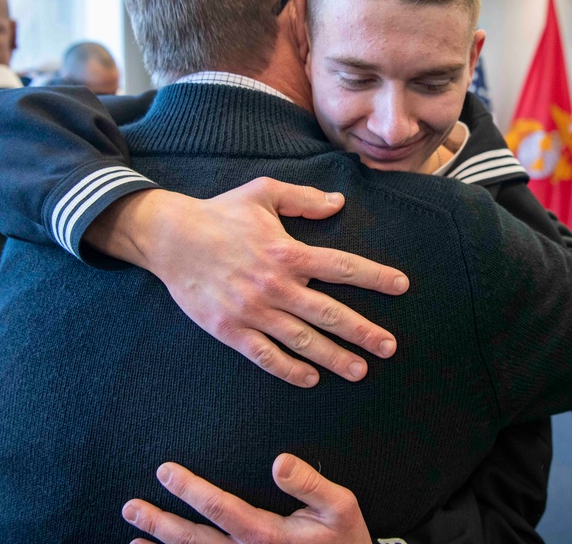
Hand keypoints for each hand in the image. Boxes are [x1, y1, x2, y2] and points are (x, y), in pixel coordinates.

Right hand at [85, 178, 407, 386]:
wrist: (169, 238)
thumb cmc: (220, 213)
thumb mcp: (263, 193)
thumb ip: (303, 199)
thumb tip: (338, 202)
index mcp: (287, 252)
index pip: (342, 267)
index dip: (375, 277)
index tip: (402, 286)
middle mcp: (275, 285)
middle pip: (330, 313)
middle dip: (363, 332)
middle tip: (389, 348)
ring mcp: (252, 311)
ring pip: (302, 340)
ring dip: (333, 357)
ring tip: (359, 371)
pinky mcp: (230, 330)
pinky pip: (265, 355)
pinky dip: (289, 370)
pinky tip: (310, 379)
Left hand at [122, 454, 372, 543]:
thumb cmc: (345, 539)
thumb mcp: (340, 506)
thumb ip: (310, 484)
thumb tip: (279, 461)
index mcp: (269, 535)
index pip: (221, 509)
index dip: (191, 490)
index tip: (166, 471)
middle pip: (195, 541)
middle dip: (161, 524)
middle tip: (131, 507)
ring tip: (134, 539)